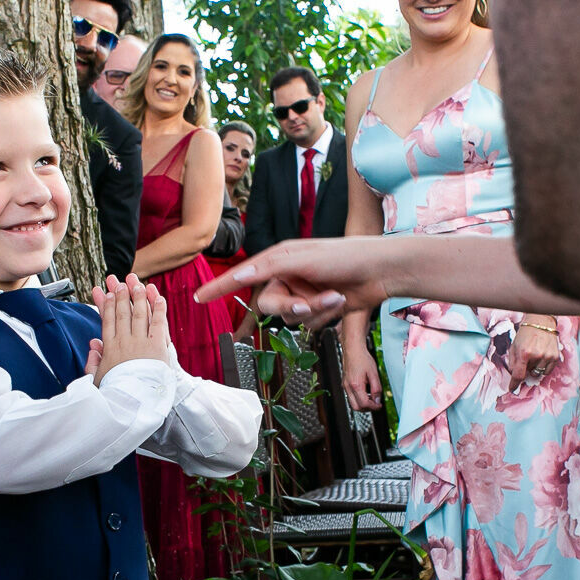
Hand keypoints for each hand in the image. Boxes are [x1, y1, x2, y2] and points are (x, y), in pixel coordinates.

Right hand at [93, 274, 169, 384]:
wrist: (134, 403)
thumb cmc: (117, 393)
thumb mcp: (97, 379)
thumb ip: (93, 361)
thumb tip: (93, 344)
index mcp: (110, 349)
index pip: (108, 321)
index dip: (107, 305)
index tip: (108, 294)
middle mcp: (125, 342)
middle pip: (122, 313)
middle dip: (121, 296)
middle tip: (120, 283)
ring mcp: (141, 343)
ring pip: (139, 314)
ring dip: (138, 297)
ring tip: (137, 284)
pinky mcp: (157, 347)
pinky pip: (158, 323)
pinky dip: (159, 309)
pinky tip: (158, 296)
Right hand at [192, 238, 392, 329]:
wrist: (380, 271)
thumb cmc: (344, 256)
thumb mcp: (302, 258)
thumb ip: (269, 266)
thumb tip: (240, 273)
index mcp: (278, 260)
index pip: (242, 275)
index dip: (220, 288)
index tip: (198, 298)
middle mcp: (288, 277)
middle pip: (270, 306)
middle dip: (291, 307)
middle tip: (309, 301)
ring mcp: (303, 294)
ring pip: (292, 318)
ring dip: (315, 310)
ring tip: (336, 295)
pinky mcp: (319, 308)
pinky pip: (310, 323)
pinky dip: (326, 315)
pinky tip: (342, 300)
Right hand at [342, 334, 382, 410]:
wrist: (353, 350)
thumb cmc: (362, 358)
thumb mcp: (374, 373)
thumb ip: (376, 388)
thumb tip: (378, 399)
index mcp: (356, 385)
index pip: (364, 404)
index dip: (374, 407)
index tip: (379, 405)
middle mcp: (348, 387)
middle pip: (356, 407)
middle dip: (367, 408)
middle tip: (375, 404)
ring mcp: (345, 386)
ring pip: (352, 403)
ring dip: (362, 404)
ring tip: (371, 397)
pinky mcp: (344, 384)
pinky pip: (350, 396)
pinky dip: (358, 398)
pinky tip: (365, 392)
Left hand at [507, 320, 563, 389]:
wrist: (541, 322)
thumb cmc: (526, 334)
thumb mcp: (514, 346)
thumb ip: (512, 362)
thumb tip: (513, 375)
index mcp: (524, 353)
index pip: (518, 375)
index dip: (514, 384)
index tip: (512, 388)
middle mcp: (536, 355)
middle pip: (528, 373)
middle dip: (525, 368)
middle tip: (527, 358)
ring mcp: (547, 356)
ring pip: (538, 373)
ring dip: (534, 368)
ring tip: (534, 356)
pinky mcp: (555, 357)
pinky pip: (547, 371)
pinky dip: (543, 368)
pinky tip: (541, 358)